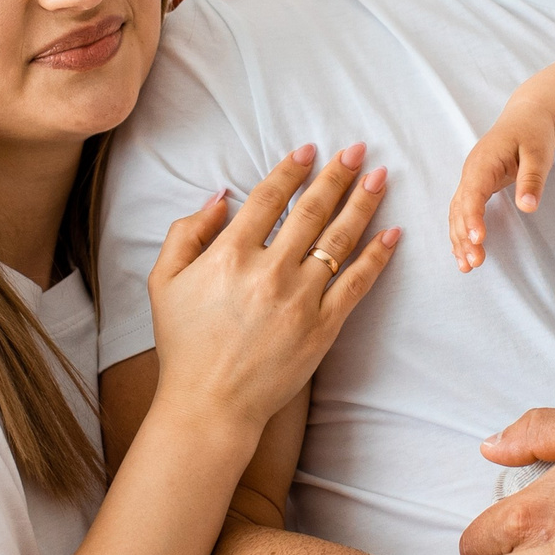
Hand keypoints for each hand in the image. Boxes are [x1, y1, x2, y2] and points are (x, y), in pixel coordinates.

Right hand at [147, 143, 398, 425]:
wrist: (210, 404)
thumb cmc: (184, 344)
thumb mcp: (163, 281)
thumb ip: (187, 232)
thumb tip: (221, 198)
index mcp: (230, 255)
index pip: (269, 198)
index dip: (292, 170)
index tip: (310, 150)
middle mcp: (269, 271)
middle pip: (312, 211)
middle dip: (337, 176)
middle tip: (357, 150)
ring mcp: (300, 299)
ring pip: (339, 241)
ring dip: (362, 204)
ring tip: (379, 178)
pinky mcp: (323, 327)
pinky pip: (356, 284)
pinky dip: (376, 257)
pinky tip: (391, 234)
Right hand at [448, 95, 554, 270]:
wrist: (526, 116)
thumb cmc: (533, 132)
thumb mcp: (539, 153)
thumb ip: (532, 179)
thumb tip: (527, 207)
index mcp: (484, 162)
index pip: (473, 194)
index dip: (473, 218)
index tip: (477, 240)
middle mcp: (471, 172)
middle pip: (460, 208)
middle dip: (464, 237)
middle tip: (474, 262)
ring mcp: (470, 179)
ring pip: (457, 213)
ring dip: (459, 239)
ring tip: (467, 265)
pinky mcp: (475, 186)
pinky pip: (462, 211)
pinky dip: (460, 232)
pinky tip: (462, 252)